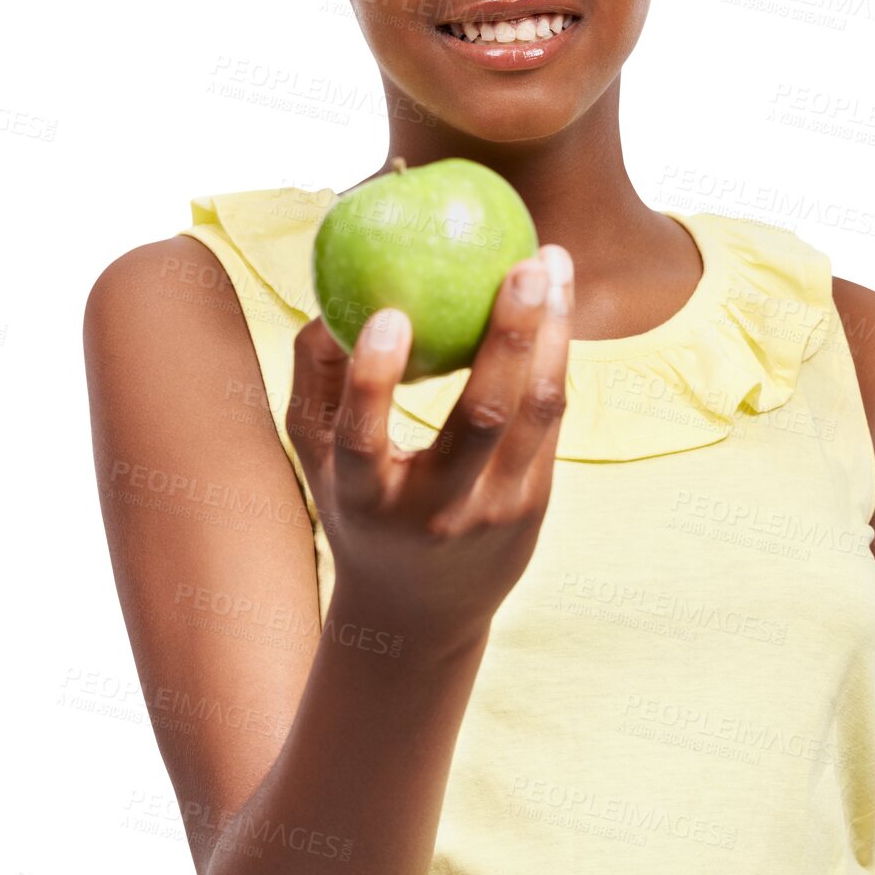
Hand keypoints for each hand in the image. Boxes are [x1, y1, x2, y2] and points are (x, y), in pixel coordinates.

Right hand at [287, 245, 574, 663]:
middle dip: (508, 335)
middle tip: (523, 263)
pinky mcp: (536, 503)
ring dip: (554, 333)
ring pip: (536, 412)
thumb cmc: (359, 509)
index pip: (367, 439)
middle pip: (481, 418)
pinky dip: (557, 355)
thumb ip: (316, 381)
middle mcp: (437, 510)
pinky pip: (551, 417)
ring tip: (553, 261)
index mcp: (369, 500)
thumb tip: (328, 302)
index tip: (389, 312)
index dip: (375, 378)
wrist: (423, 613)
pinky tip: (558, 303)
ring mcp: (496, 509)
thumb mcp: (320, 461)